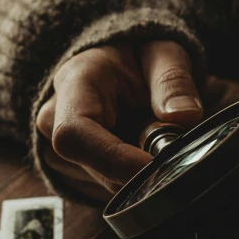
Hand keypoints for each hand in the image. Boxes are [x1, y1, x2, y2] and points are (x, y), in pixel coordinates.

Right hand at [36, 41, 202, 200]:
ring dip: (139, 170)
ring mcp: (55, 147)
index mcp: (73, 85)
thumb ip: (173, 80)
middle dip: (141, 166)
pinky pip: (107, 185)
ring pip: (106, 183)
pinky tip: (139, 147)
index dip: (116, 161)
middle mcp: (53, 120)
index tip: (156, 165)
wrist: (115, 64)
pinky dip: (132, 173)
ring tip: (151, 135)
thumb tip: (186, 115)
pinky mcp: (69, 167)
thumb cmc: (136, 56)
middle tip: (170, 140)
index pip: (75, 135)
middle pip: (97, 168)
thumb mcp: (163, 54)